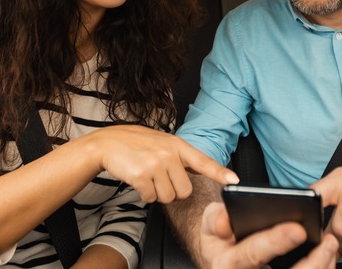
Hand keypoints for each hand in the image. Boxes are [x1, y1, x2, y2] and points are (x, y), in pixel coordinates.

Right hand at [87, 125, 237, 202]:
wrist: (107, 143)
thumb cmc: (136, 144)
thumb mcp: (163, 142)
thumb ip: (182, 157)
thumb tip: (203, 170)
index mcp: (177, 145)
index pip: (203, 161)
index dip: (219, 172)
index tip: (234, 180)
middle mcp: (169, 154)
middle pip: (184, 191)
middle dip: (173, 192)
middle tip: (160, 180)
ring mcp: (155, 164)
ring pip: (168, 197)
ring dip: (157, 194)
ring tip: (148, 178)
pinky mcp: (141, 175)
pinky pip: (151, 198)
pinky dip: (145, 195)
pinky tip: (138, 181)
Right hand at [198, 202, 338, 268]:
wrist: (222, 257)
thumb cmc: (220, 238)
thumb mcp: (210, 223)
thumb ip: (216, 218)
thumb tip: (225, 222)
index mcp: (226, 264)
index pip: (252, 254)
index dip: (275, 242)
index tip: (298, 229)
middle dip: (311, 262)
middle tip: (327, 241)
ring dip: (321, 267)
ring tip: (331, 245)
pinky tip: (328, 256)